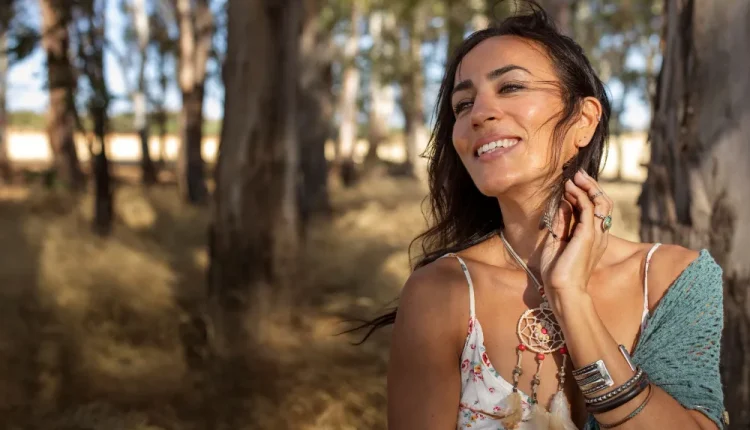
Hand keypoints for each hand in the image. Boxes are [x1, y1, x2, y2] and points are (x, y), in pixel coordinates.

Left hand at [539, 169, 613, 301]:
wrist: (562, 290)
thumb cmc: (557, 272)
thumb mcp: (556, 241)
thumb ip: (561, 223)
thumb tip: (562, 203)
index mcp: (593, 236)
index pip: (596, 208)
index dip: (586, 192)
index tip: (573, 182)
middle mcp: (599, 233)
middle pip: (603, 202)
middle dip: (590, 185)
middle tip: (577, 173)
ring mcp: (596, 234)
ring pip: (600, 202)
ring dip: (587, 186)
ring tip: (574, 177)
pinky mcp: (588, 235)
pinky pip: (587, 209)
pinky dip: (579, 196)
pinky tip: (569, 189)